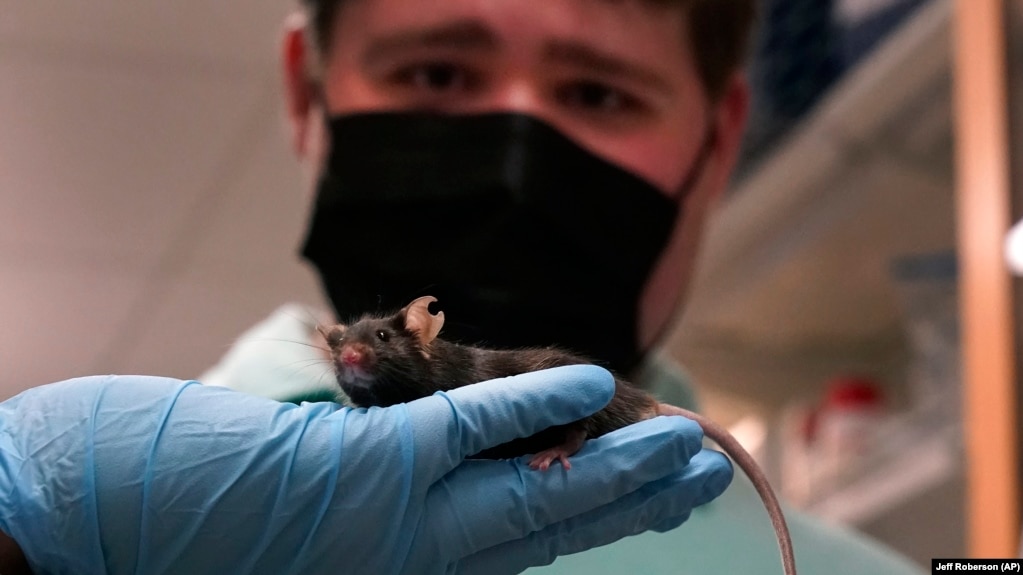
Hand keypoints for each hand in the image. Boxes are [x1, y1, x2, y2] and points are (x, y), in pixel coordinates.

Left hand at [0, 366, 730, 574]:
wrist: (90, 528)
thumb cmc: (187, 522)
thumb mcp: (316, 520)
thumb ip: (393, 494)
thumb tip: (456, 449)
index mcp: (408, 569)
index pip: (525, 545)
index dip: (599, 517)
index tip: (652, 494)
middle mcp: (417, 564)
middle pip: (549, 532)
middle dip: (632, 503)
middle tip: (703, 473)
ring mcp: (395, 523)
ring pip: (530, 498)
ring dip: (612, 467)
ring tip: (679, 445)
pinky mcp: (361, 476)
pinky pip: (465, 440)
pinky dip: (531, 411)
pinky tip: (590, 387)